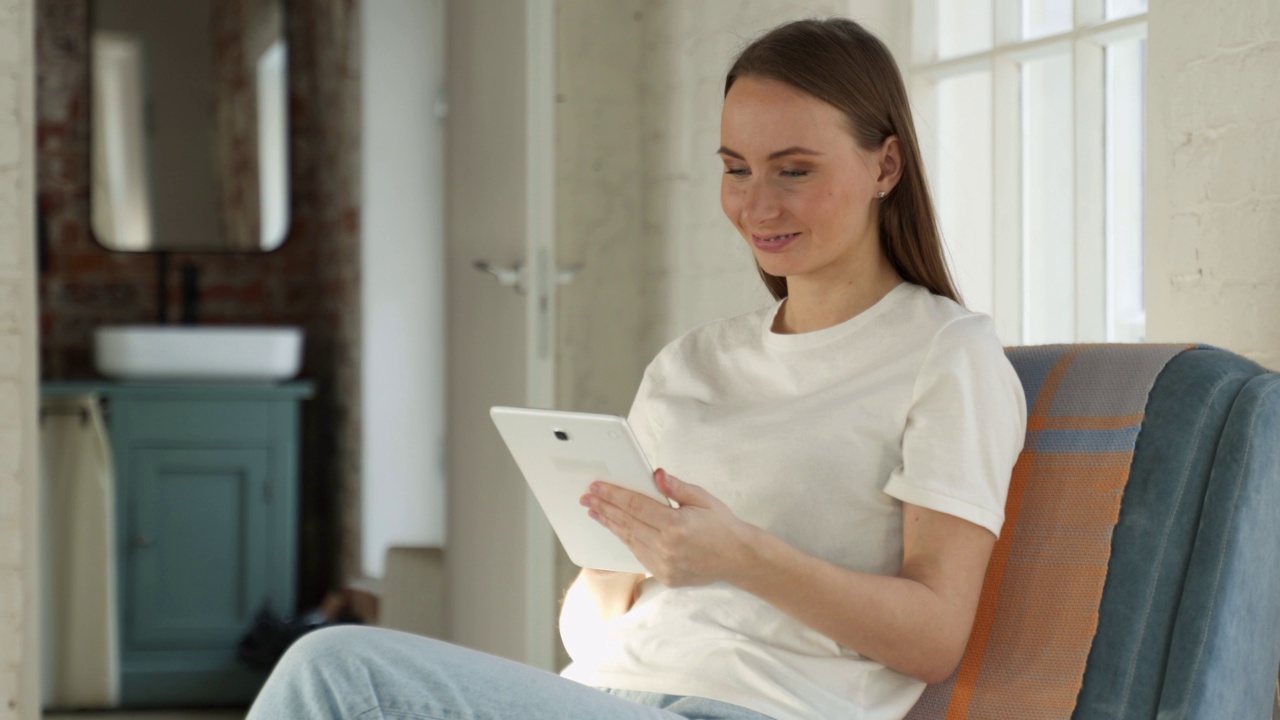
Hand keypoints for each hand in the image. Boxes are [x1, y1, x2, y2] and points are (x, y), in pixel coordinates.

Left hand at [581, 469, 756, 587]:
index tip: (597, 487)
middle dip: (604, 508)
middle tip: (587, 498)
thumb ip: (676, 487)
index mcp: (675, 526)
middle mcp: (667, 548)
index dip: (613, 495)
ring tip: (595, 512)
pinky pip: (639, 555)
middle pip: (626, 523)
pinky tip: (617, 530)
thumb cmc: (722, 526)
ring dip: (610, 525)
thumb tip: (655, 474)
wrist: (738, 559)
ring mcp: (664, 565)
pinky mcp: (664, 576)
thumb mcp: (703, 499)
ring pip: (629, 541)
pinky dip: (626, 540)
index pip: (635, 506)